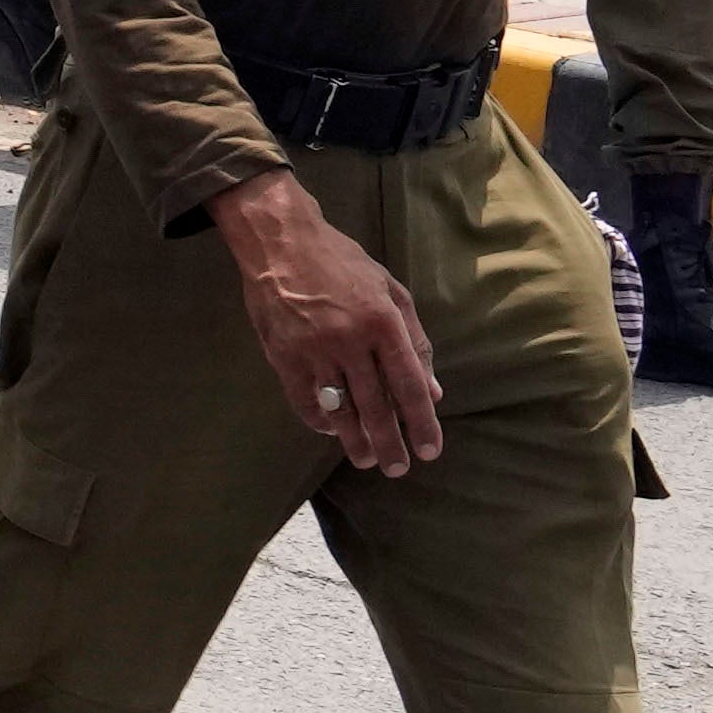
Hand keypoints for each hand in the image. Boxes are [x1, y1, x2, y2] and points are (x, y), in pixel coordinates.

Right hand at [215, 172, 446, 478]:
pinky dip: (319, 421)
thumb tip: (432, 390)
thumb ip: (415, 340)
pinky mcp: (283, 356)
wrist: (281, 243)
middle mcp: (350, 340)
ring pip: (339, 409)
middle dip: (390, 443)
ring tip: (366, 460)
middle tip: (398, 469)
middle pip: (375, 406)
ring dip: (355, 441)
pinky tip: (332, 431)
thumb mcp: (391, 291)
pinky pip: (304, 401)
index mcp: (382, 321)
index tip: (430, 450)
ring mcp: (313, 350)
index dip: (421, 422)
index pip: (408, 384)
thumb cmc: (342, 262)